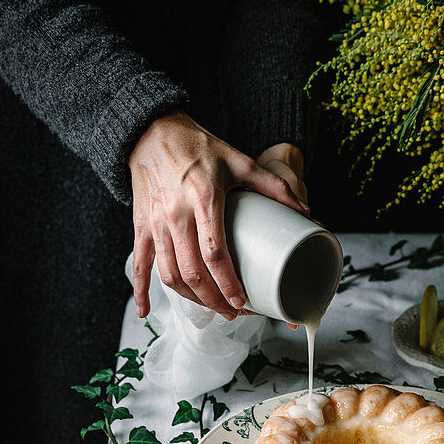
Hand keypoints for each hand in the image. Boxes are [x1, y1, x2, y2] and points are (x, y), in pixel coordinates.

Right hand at [129, 113, 308, 318]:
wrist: (152, 132)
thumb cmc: (199, 147)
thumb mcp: (239, 161)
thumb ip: (274, 186)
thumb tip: (305, 212)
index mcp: (204, 199)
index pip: (215, 253)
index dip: (229, 283)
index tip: (243, 301)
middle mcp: (177, 214)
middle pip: (193, 272)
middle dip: (215, 300)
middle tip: (234, 312)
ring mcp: (156, 223)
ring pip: (169, 275)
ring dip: (191, 300)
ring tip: (212, 310)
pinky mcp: (140, 226)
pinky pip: (139, 264)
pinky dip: (141, 291)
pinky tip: (146, 311)